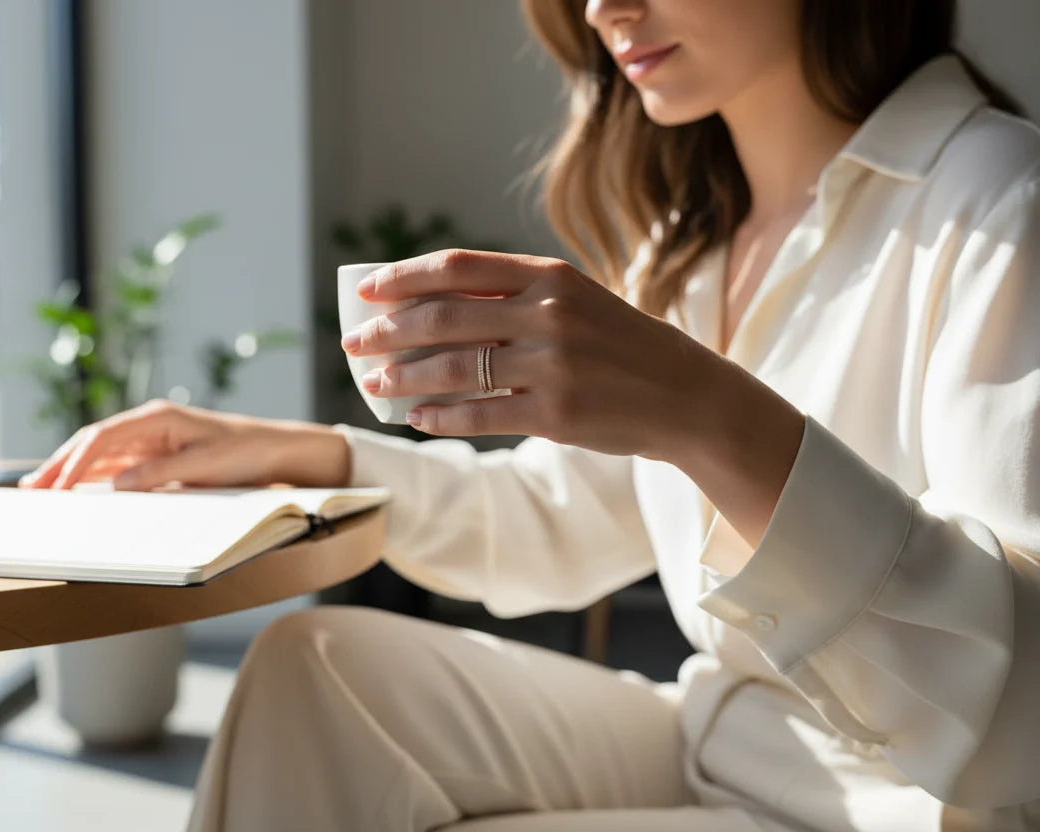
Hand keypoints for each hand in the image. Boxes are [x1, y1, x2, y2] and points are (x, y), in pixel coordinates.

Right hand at [17, 399, 350, 490]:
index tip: (57, 487)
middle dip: (60, 464)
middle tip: (31, 490)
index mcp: (159, 418)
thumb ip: (161, 473)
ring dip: (70, 471)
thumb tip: (117, 485)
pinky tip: (75, 490)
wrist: (276, 450)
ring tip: (40, 491)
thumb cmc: (246, 452)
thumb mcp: (207, 465)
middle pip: (93, 443)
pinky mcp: (157, 455)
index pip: (104, 438)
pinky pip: (117, 465)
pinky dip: (93, 477)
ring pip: (100, 454)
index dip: (76, 463)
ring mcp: (152, 438)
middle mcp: (150, 424)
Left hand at [342, 249, 718, 457]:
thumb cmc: (618, 346)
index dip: (402, 276)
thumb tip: (429, 311)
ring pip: (451, 369)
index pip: (458, 268)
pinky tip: (417, 416)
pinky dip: (438, 416)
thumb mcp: (576, 303)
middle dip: (387, 331)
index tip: (366, 289)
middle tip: (354, 343)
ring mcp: (552, 366)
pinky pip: (477, 414)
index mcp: (551, 277)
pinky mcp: (555, 413)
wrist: (685, 396)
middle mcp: (549, 315)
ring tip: (376, 384)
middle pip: (442, 318)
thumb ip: (513, 300)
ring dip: (402, 377)